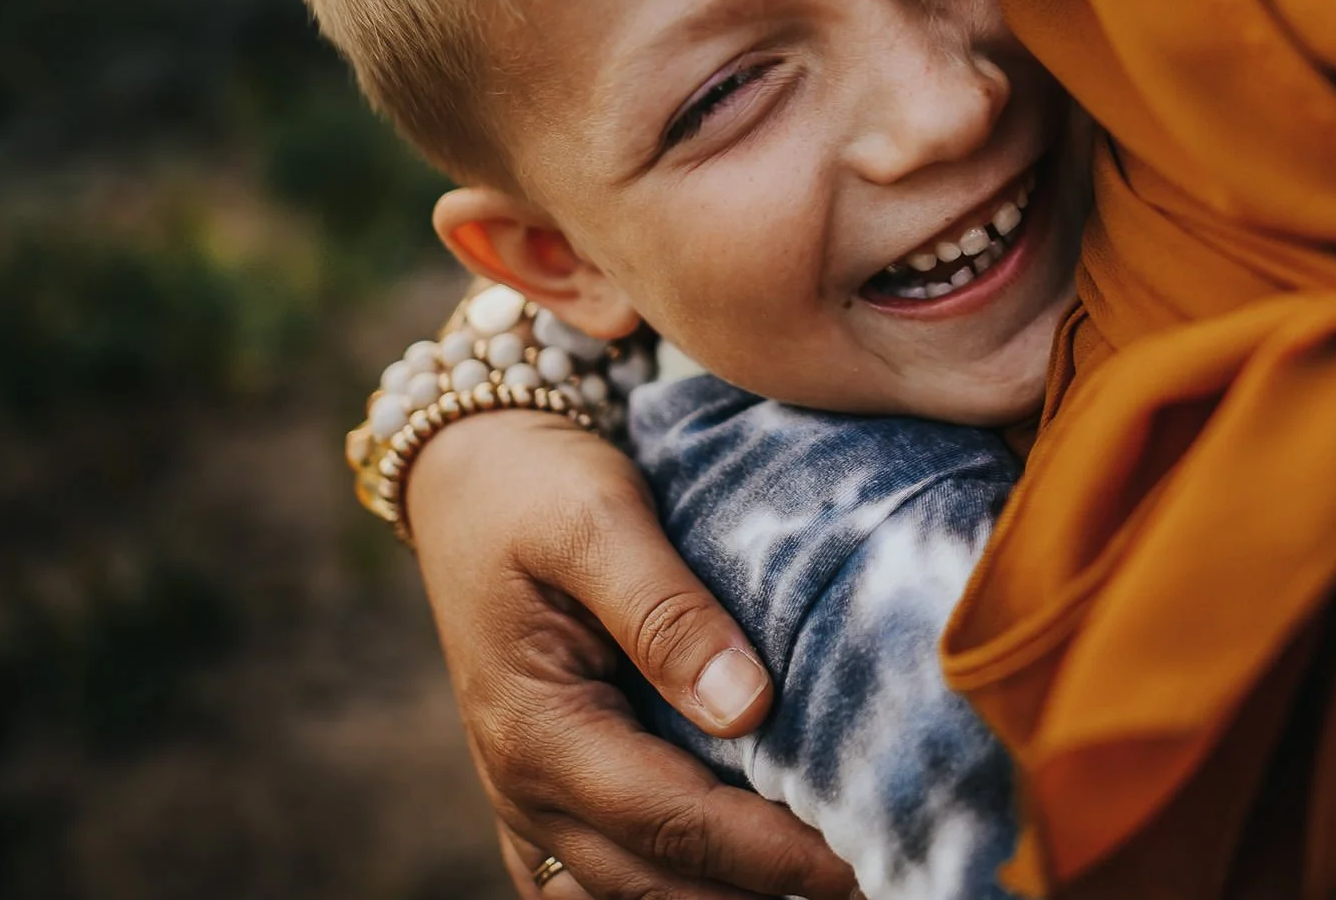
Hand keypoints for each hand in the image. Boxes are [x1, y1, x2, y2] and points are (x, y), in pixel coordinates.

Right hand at [404, 409, 858, 899]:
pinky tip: (750, 871)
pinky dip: (677, 886)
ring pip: (634, 896)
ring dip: (723, 896)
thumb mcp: (598, 521)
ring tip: (821, 880)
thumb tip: (748, 706)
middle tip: (868, 879)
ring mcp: (528, 802)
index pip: (673, 821)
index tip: (861, 857)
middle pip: (658, 885)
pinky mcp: (545, 794)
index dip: (772, 852)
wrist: (467, 477)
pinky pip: (607, 880)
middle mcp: (525, 789)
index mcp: (538, 730)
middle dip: (763, 891)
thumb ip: (667, 613)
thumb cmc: (537, 490)